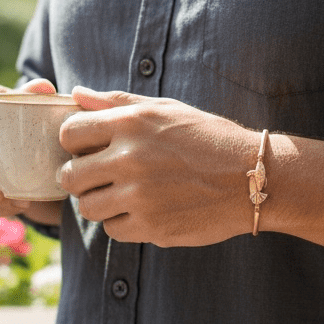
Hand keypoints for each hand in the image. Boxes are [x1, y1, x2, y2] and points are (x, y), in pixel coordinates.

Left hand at [57, 88, 259, 245]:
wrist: (254, 178)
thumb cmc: (209, 138)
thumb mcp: (166, 109)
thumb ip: (117, 103)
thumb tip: (77, 93)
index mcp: (131, 123)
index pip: (69, 133)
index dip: (74, 143)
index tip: (88, 149)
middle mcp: (130, 159)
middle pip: (70, 176)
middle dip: (81, 177)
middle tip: (101, 177)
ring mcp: (140, 196)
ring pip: (87, 207)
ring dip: (99, 203)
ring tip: (124, 195)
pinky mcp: (152, 227)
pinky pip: (113, 230)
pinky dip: (123, 223)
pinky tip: (144, 210)